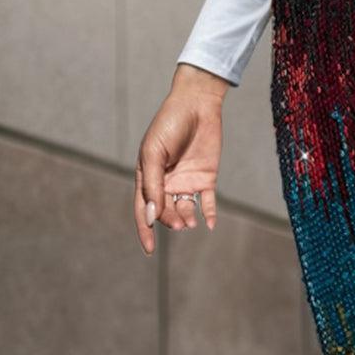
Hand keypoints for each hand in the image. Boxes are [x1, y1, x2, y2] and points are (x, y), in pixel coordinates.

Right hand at [134, 64, 227, 255]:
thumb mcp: (155, 154)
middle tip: (179, 224)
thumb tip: (152, 215)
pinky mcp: (206, 179)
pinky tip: (210, 223)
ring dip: (186, 218)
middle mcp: (166, 182)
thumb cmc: (169, 124)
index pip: (144, 209)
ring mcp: (186, 181)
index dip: (145, 229)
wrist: (197, 104)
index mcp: (147, 176)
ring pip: (184, 210)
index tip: (149, 249)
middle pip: (165, 211)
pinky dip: (209, 214)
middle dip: (170, 221)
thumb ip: (153, 185)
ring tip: (190, 222)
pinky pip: (207, 203)